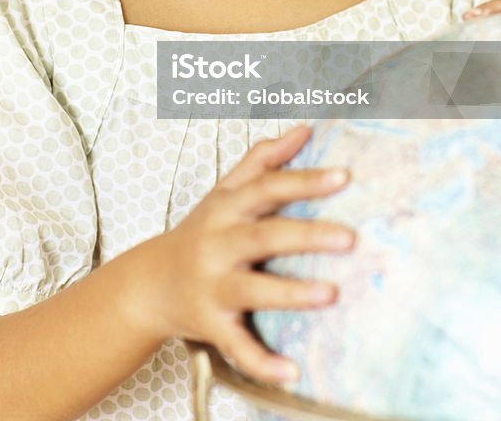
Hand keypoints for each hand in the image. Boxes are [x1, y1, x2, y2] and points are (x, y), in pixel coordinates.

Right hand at [149, 124, 352, 386]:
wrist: (150, 284)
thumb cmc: (201, 231)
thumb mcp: (225, 192)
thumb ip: (263, 160)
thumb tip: (305, 128)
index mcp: (227, 209)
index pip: (267, 188)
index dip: (303, 180)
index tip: (343, 176)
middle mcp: (218, 244)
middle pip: (264, 236)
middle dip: (306, 236)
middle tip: (350, 238)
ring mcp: (213, 286)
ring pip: (253, 291)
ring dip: (291, 293)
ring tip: (330, 294)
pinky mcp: (211, 325)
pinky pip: (237, 346)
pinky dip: (262, 362)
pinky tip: (293, 370)